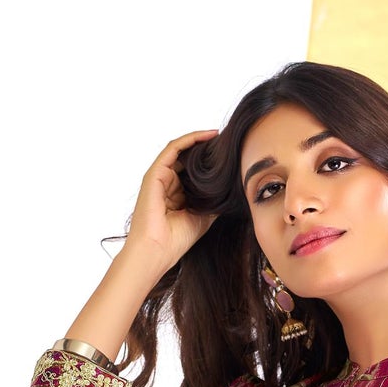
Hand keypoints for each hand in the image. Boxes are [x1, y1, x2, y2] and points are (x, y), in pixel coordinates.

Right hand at [124, 129, 218, 276]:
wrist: (157, 250)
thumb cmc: (177, 240)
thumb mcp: (205, 216)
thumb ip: (214, 201)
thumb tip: (232, 188)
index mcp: (177, 194)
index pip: (193, 171)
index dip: (210, 162)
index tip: (231, 155)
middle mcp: (167, 183)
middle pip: (188, 158)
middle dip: (208, 149)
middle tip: (229, 142)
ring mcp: (159, 177)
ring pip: (182, 150)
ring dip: (201, 141)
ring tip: (221, 137)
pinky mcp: (154, 173)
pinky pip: (173, 148)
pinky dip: (190, 140)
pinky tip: (208, 136)